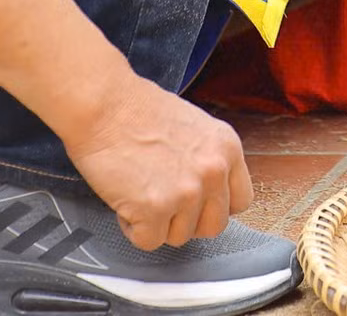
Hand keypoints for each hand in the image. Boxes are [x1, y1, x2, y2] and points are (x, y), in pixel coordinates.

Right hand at [62, 73, 251, 249]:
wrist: (105, 106)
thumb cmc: (139, 111)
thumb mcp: (196, 129)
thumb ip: (208, 160)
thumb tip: (207, 192)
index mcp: (228, 149)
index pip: (241, 201)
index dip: (214, 206)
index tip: (196, 203)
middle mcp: (214, 171)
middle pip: (214, 226)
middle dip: (187, 221)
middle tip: (163, 202)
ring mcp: (187, 192)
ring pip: (180, 237)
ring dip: (157, 223)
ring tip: (139, 192)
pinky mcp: (155, 208)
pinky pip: (148, 240)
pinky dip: (133, 228)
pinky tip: (125, 200)